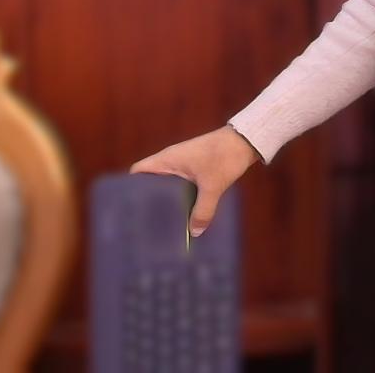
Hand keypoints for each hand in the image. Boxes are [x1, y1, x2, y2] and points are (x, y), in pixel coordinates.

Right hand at [129, 124, 260, 237]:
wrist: (246, 140)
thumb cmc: (224, 157)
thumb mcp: (213, 187)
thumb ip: (203, 210)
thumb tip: (195, 233)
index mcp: (167, 160)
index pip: (138, 171)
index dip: (130, 186)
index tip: (128, 207)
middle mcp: (171, 161)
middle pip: (151, 182)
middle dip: (149, 200)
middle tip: (146, 223)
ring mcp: (184, 164)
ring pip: (168, 185)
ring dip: (168, 200)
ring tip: (165, 224)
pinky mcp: (196, 168)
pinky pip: (182, 185)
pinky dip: (182, 197)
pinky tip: (186, 213)